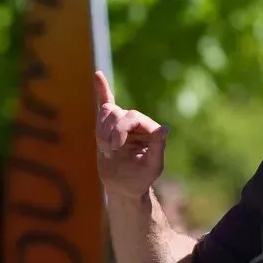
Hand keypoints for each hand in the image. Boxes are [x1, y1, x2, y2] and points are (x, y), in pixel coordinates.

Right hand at [95, 70, 165, 199]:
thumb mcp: (153, 166)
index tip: (114, 148)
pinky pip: (105, 103)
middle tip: (111, 151)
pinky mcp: (108, 127)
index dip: (120, 129)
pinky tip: (98, 74)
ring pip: (107, 113)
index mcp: (150, 129)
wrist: (124, 187)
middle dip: (111, 132)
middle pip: (118, 113)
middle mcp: (136, 123)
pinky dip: (102, 89)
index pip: (133, 117)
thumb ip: (158, 147)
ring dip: (102, 131)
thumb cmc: (141, 179)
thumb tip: (164, 128)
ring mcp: (121, 123)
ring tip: (108, 151)